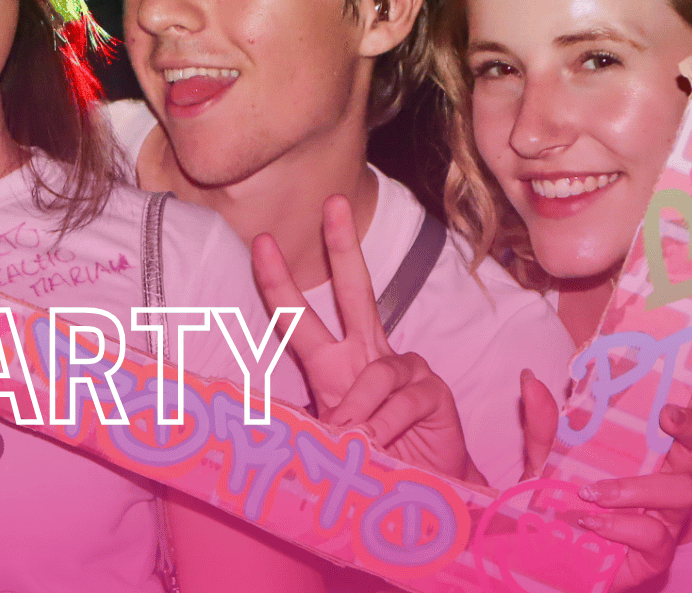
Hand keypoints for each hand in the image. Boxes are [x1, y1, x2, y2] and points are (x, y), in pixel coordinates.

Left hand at [250, 194, 479, 482]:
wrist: (421, 489)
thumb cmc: (371, 458)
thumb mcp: (326, 442)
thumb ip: (306, 424)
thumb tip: (271, 421)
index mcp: (336, 362)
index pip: (302, 317)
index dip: (280, 281)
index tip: (260, 242)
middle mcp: (368, 354)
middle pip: (355, 291)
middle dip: (343, 247)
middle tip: (332, 203)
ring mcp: (404, 368)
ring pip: (374, 373)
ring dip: (358, 411)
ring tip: (352, 441)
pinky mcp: (431, 391)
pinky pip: (400, 401)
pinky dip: (383, 425)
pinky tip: (378, 444)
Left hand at [515, 357, 691, 589]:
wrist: (542, 561)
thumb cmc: (555, 506)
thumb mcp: (541, 461)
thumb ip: (542, 425)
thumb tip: (530, 380)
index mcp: (641, 450)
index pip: (678, 413)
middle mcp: (660, 479)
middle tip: (668, 415)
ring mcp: (662, 517)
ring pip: (681, 492)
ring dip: (639, 487)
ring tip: (595, 492)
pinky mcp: (653, 554)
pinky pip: (654, 535)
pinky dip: (621, 525)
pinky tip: (592, 522)